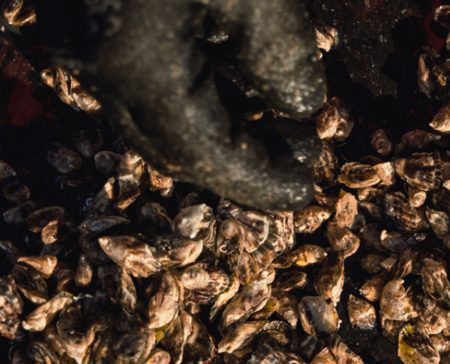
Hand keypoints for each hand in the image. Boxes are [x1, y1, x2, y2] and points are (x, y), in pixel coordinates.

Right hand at [35, 0, 324, 209]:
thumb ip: (280, 55)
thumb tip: (301, 106)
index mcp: (135, 64)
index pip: (203, 154)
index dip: (258, 182)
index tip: (303, 193)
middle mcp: (94, 61)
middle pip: (174, 145)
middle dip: (240, 162)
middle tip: (301, 156)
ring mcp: (81, 36)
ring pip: (156, 115)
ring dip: (219, 128)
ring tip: (281, 124)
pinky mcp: (85, 12)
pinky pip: (143, 76)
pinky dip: (194, 91)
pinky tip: (236, 76)